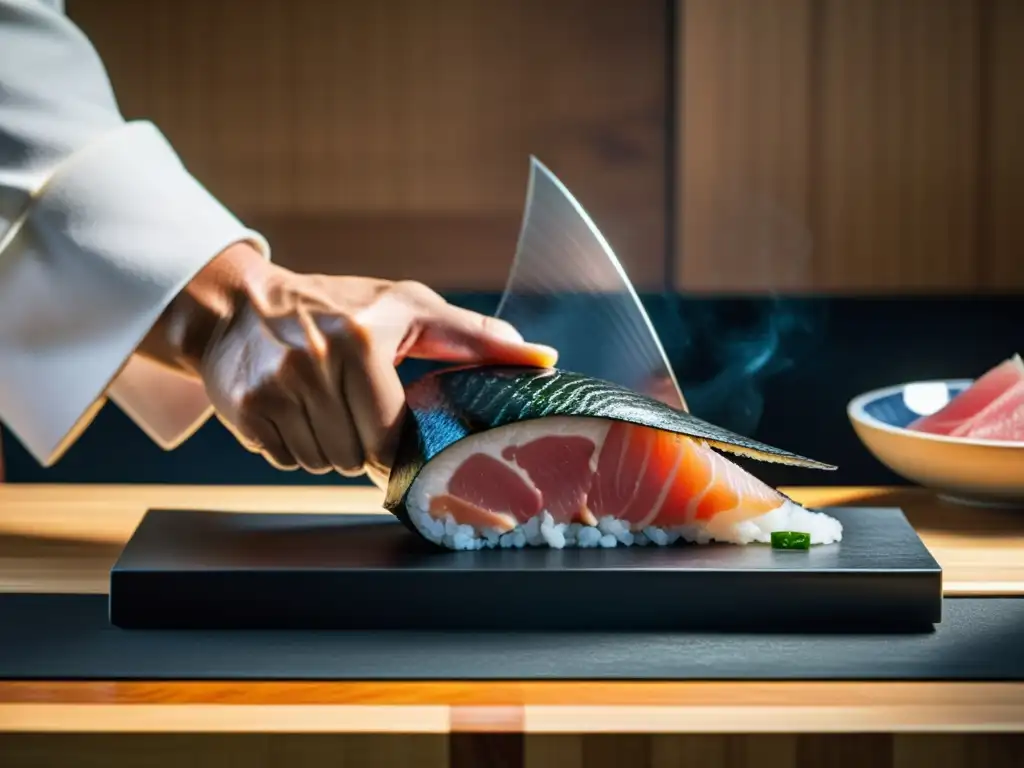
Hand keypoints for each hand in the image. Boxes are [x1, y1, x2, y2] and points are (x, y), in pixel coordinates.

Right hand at [139, 242, 557, 480]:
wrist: (239, 305)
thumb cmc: (338, 305)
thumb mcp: (408, 308)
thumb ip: (474, 336)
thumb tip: (544, 359)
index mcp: (362, 339)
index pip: (392, 437)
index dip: (400, 448)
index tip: (399, 438)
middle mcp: (314, 363)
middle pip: (357, 457)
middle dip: (364, 445)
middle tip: (357, 408)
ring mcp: (273, 388)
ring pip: (322, 464)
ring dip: (331, 448)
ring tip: (325, 405)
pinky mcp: (242, 409)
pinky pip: (286, 460)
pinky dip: (296, 446)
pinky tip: (296, 410)